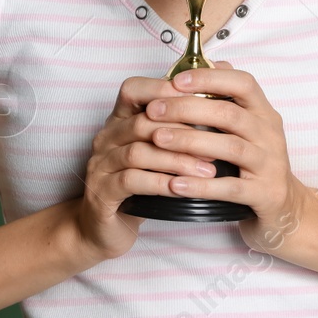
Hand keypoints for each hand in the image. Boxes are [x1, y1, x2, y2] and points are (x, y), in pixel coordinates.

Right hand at [72, 73, 219, 261]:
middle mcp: (106, 138)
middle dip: (183, 131)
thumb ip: (175, 131)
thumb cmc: (139, 186)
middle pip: (143, 122)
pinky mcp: (101, 192)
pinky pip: (131, 181)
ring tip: (207, 170)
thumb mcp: (156, 154)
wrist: (103, 228)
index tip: (202, 100)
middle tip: (217, 141)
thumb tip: (218, 108)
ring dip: (177, 160)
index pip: (133, 90)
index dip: (164, 90)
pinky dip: (159, 183)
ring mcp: (100, 165)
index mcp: (118, 121)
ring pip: (139, 152)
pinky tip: (181, 188)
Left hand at [145, 60, 310, 255]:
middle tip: (154, 110)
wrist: (287, 210)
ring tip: (158, 139)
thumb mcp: (250, 128)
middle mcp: (270, 135)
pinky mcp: (264, 195)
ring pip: (230, 148)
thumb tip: (208, 64)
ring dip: (190, 141)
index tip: (176, 80)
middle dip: (187, 109)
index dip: (209, 79)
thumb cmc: (257, 163)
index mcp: (264, 113)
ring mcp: (270, 165)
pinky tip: (174, 183)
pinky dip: (201, 186)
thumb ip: (229, 99)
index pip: (242, 84)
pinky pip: (230, 188)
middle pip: (229, 114)